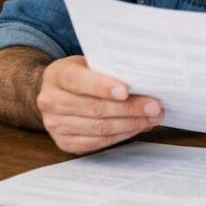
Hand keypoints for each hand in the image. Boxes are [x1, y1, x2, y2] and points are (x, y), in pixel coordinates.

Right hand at [36, 56, 163, 153]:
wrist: (59, 92)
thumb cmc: (84, 74)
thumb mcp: (92, 63)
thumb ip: (112, 71)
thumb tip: (145, 84)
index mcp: (57, 74)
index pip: (79, 81)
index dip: (102, 87)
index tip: (126, 91)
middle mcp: (50, 100)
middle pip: (94, 108)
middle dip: (129, 108)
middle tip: (154, 107)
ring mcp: (54, 124)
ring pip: (98, 127)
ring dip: (130, 124)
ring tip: (153, 118)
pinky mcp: (63, 142)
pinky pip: (96, 142)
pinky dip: (120, 136)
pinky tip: (137, 128)